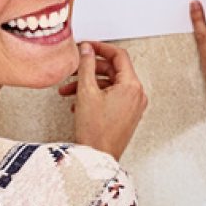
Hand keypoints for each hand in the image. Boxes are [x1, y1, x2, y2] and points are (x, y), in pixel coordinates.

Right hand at [58, 41, 147, 159]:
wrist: (97, 159)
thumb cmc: (95, 132)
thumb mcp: (86, 92)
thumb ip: (86, 66)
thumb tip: (87, 49)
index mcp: (132, 86)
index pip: (119, 55)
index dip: (100, 48)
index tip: (86, 46)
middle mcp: (136, 95)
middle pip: (113, 70)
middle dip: (90, 69)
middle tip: (74, 68)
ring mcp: (133, 106)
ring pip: (110, 85)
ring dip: (89, 84)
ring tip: (68, 90)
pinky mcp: (126, 115)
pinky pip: (111, 97)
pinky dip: (95, 95)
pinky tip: (78, 103)